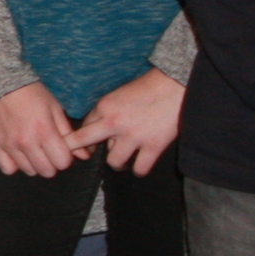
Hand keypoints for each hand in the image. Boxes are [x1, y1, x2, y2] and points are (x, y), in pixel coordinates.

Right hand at [0, 83, 78, 178]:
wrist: (2, 83)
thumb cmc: (32, 93)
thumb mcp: (54, 108)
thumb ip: (68, 133)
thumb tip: (84, 155)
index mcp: (45, 131)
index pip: (62, 163)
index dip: (65, 157)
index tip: (61, 148)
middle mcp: (27, 142)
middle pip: (47, 171)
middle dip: (52, 163)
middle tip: (48, 150)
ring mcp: (10, 145)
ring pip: (29, 171)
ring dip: (34, 163)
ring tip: (33, 150)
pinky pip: (8, 169)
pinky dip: (14, 164)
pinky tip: (18, 154)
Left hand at [69, 69, 185, 175]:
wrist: (175, 86)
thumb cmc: (148, 88)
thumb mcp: (119, 94)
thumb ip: (107, 112)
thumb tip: (100, 132)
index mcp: (105, 106)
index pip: (83, 127)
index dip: (79, 139)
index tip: (81, 147)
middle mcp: (114, 122)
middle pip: (84, 141)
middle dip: (82, 151)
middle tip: (87, 156)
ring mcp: (133, 136)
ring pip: (114, 162)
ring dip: (118, 163)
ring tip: (123, 162)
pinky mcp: (153, 146)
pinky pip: (139, 168)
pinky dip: (139, 170)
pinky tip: (139, 166)